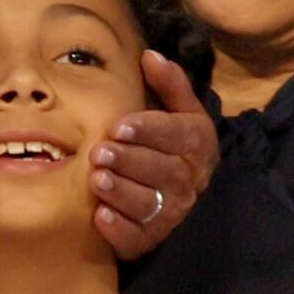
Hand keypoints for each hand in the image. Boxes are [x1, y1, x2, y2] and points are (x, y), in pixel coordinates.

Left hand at [92, 50, 218, 260]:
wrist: (178, 194)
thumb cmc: (171, 145)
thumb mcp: (180, 113)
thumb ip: (169, 85)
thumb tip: (149, 55)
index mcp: (196, 144)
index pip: (177, 136)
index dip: (149, 131)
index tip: (120, 126)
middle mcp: (189, 180)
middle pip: (163, 171)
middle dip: (131, 161)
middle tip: (100, 152)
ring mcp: (171, 212)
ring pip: (149, 203)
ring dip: (121, 192)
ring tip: (96, 179)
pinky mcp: (151, 238)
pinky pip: (138, 237)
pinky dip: (119, 229)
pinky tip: (100, 217)